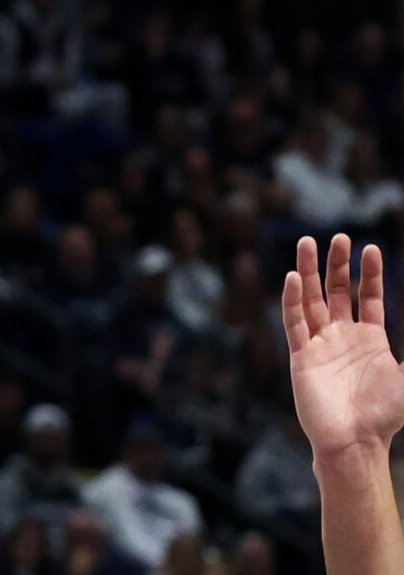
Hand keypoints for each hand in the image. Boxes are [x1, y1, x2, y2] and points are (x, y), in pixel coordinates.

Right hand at [286, 235, 403, 461]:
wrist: (355, 441)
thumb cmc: (385, 414)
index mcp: (371, 340)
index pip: (368, 297)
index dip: (370, 274)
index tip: (371, 248)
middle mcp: (343, 336)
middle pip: (338, 291)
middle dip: (338, 264)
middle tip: (338, 237)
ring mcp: (321, 343)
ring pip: (312, 299)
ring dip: (308, 271)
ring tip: (307, 242)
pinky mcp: (301, 355)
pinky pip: (294, 321)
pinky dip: (292, 299)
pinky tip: (292, 278)